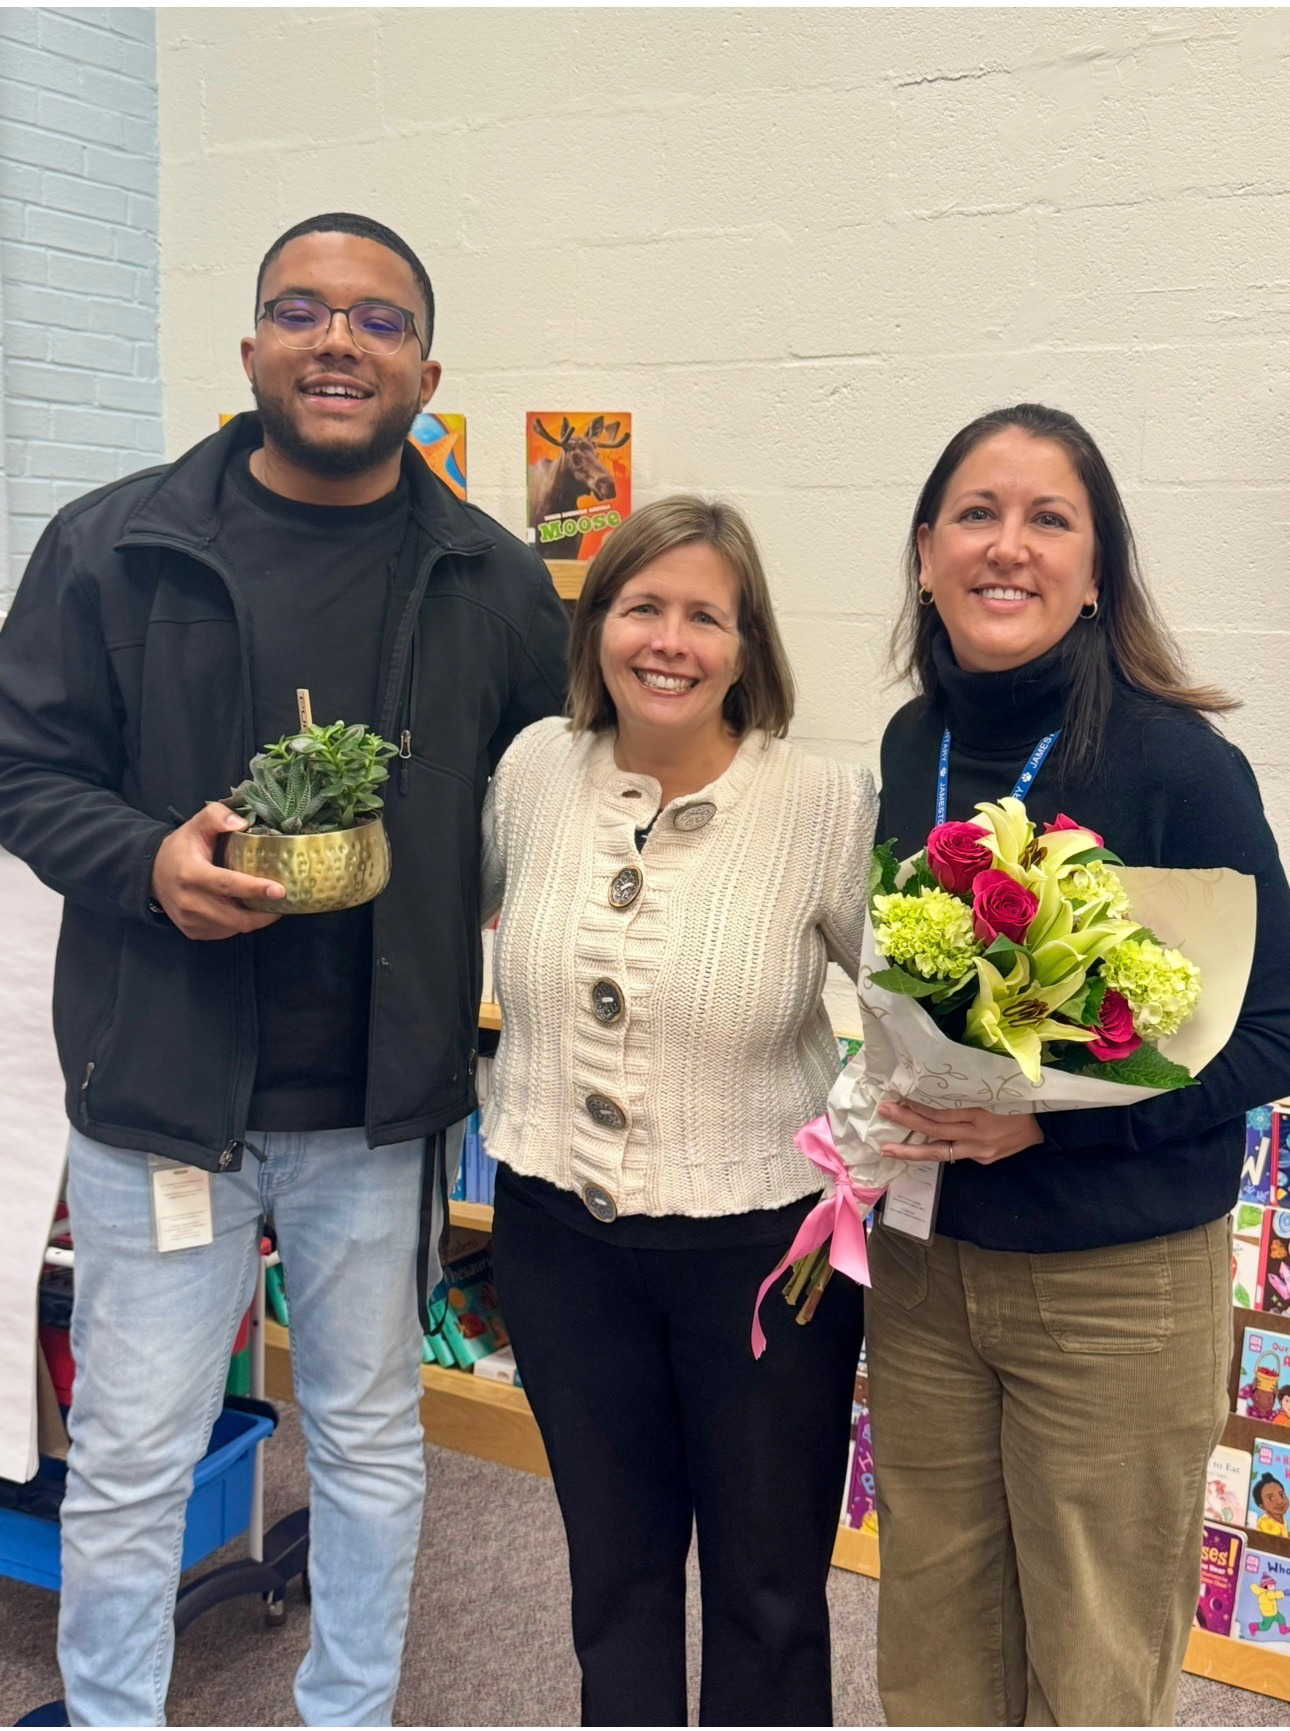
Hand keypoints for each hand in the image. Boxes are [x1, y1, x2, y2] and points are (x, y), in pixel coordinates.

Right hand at [151, 803, 285, 939]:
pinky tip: (246, 909)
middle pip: (236, 917)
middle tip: (284, 901)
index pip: (227, 884)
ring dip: (255, 919)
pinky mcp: (193, 931)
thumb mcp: (195, 825)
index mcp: (191, 874)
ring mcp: (191, 921)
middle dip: (265, 914)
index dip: (255, 889)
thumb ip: (216, 816)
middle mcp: (189, 902)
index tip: (280, 890)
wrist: (152, 874)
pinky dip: (240, 922)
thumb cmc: (181, 848)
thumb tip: (244, 823)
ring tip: (269, 904)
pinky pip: (225, 932)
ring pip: (234, 927)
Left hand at [877, 1100, 1042, 1166]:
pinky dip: (938, 1149)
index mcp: (983, 1112)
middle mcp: (979, 1134)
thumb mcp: (998, 1089)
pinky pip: (956, 1154)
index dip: (917, 1105)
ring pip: (940, 1152)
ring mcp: (981, 1151)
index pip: (941, 1111)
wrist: (1049, 1128)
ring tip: (887, 1148)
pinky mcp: (984, 1159)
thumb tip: (936, 1084)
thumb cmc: (1022, 1100)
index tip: (897, 1096)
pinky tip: (918, 1148)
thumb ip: (970, 1091)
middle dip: (906, 1121)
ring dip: (911, 1150)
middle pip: (935, 1129)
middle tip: (883, 1111)